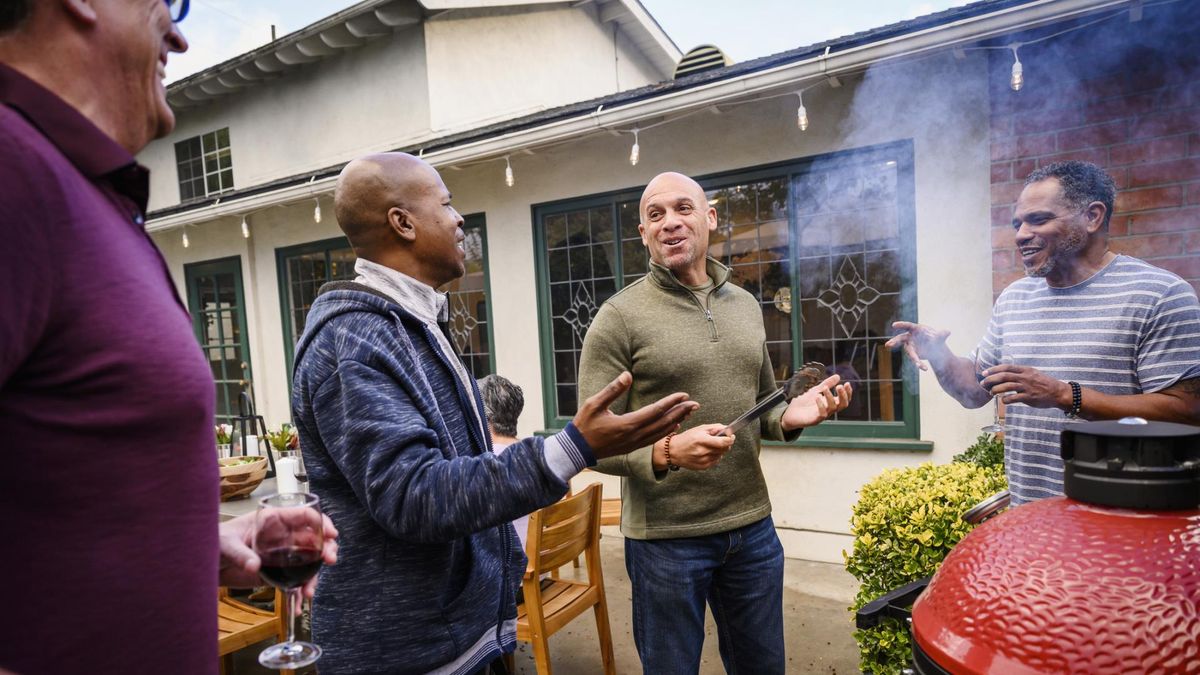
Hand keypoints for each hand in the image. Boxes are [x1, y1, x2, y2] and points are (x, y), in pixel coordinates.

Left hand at [218, 509, 339, 609]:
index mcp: (273, 520)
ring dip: (315, 576)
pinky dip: (299, 592)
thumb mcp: (226, 544)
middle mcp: (281, 536)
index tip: (330, 534)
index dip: (321, 523)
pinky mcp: (276, 572)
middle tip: (330, 559)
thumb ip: (241, 554)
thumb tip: (254, 565)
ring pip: (308, 561)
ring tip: (309, 591)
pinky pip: (295, 580)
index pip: (305, 515)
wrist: (204, 563)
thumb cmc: (213, 542)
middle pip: (313, 538)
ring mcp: (281, 554)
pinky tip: (299, 604)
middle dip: (326, 548)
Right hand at [574, 371, 698, 458]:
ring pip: (661, 432)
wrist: (577, 450)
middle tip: (695, 404)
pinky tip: (674, 426)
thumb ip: (613, 389)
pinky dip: (667, 432)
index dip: (671, 402)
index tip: (684, 394)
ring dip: (677, 421)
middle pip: (664, 423)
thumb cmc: (584, 425)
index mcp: (627, 424)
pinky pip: (655, 439)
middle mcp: (635, 435)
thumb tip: (627, 375)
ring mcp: (634, 443)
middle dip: (681, 412)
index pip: (656, 411)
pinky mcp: (632, 447)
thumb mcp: (594, 403)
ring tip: (689, 413)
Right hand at [656, 424, 733, 470]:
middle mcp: (703, 451)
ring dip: (719, 450)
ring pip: (721, 455)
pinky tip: (706, 452)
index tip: (732, 436)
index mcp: (701, 440)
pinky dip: (715, 456)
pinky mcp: (703, 467)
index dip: (730, 439)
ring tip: (709, 446)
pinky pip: (716, 460)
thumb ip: (715, 428)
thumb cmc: (686, 438)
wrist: (673, 451)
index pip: (723, 442)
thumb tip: (727, 429)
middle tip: (720, 439)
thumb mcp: (699, 429)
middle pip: (724, 449)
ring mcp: (703, 460)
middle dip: (725, 443)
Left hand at [781, 374, 851, 429]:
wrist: (790, 412)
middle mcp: (829, 410)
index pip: (844, 399)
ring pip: (833, 408)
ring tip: (824, 388)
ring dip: (830, 397)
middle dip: (843, 395)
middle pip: (843, 405)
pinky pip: (822, 414)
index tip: (847, 383)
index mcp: (830, 403)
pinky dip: (821, 405)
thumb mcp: (816, 390)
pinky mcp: (815, 420)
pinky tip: (817, 397)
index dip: (848, 392)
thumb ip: (827, 384)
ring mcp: (822, 415)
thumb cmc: (804, 402)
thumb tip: (838, 376)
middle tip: (839, 386)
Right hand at [885, 321, 951, 371]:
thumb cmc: (935, 337)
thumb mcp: (940, 336)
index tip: (894, 325)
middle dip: (894, 342)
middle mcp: (910, 337)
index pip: (907, 326)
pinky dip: (919, 363)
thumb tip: (948, 332)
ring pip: (909, 352)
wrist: (935, 347)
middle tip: (888, 345)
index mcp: (915, 329)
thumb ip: (942, 334)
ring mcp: (910, 346)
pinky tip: (924, 368)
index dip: (901, 325)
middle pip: (900, 339)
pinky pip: (915, 359)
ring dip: (913, 358)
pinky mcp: (913, 354)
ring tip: (918, 364)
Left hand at [981, 363, 1070, 409]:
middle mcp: (1025, 377)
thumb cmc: (1044, 383)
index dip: (994, 369)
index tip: (985, 373)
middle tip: (983, 383)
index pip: (1006, 367)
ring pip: (1007, 386)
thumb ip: (1020, 373)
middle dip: (991, 379)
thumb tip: (1005, 374)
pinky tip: (1003, 400)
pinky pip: (1014, 398)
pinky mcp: (1029, 397)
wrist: (1058, 392)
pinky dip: (1006, 399)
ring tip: (991, 392)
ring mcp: (1027, 387)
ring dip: (996, 390)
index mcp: (1025, 370)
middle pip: (1004, 376)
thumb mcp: (1033, 373)